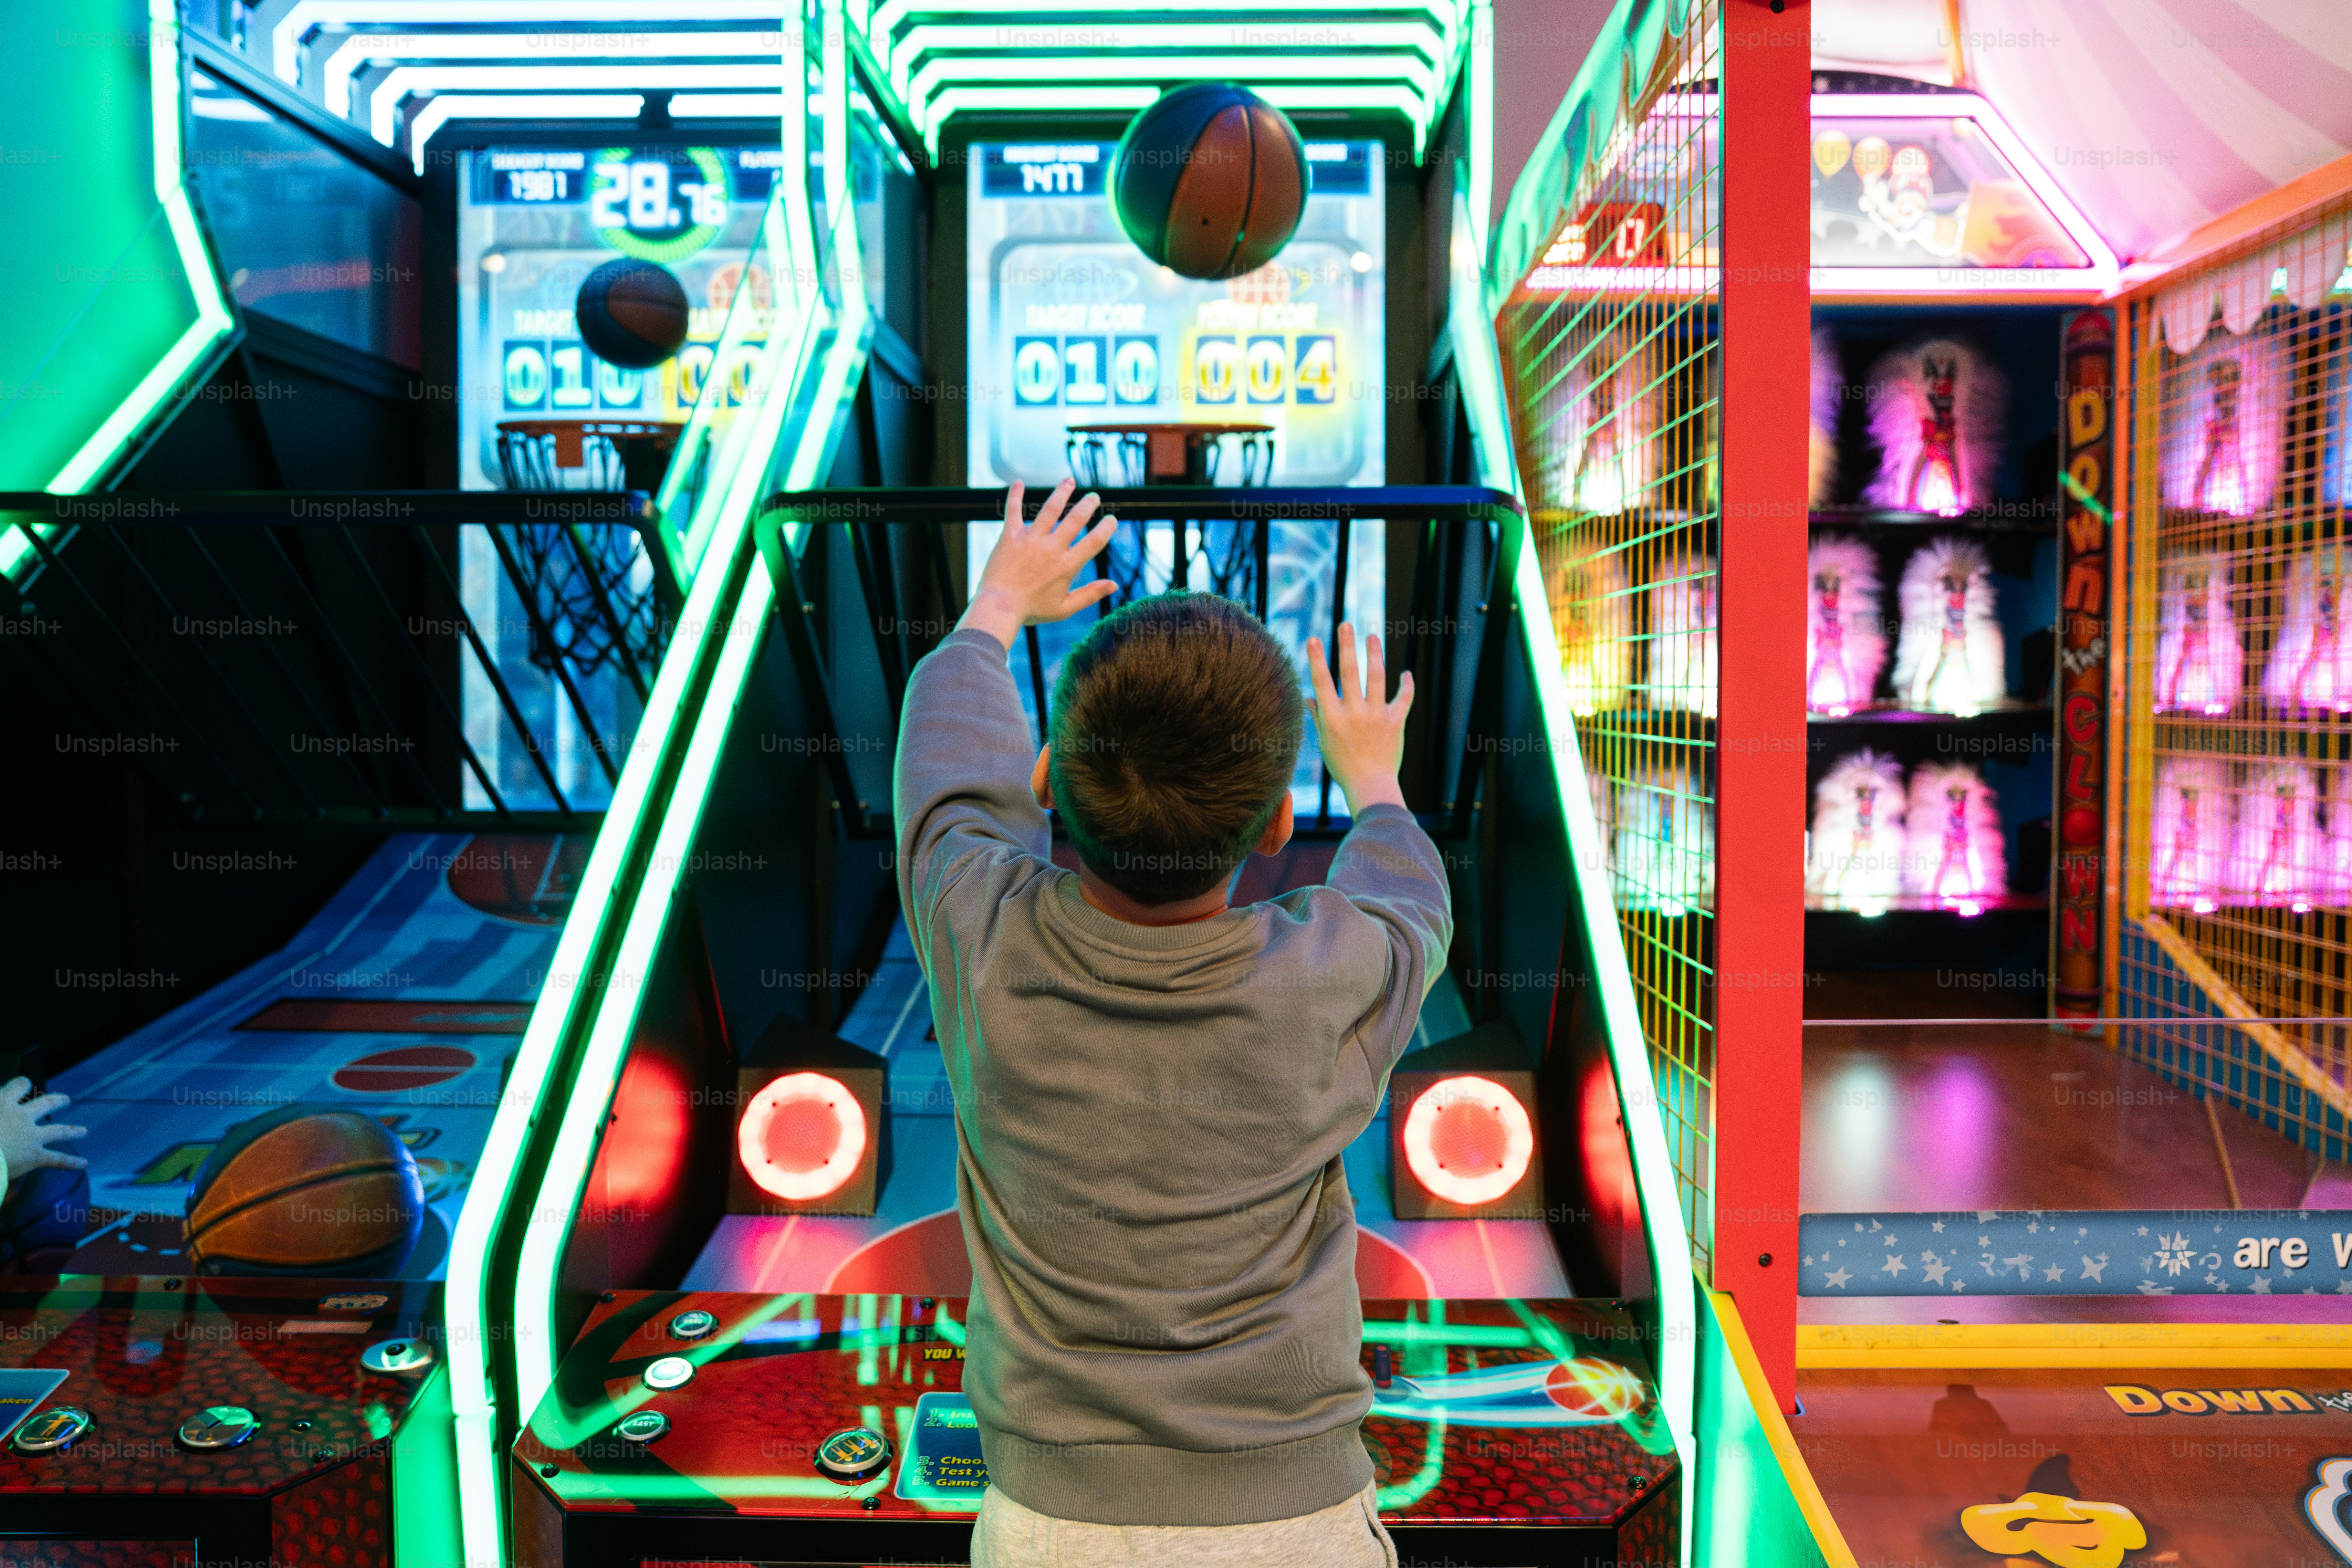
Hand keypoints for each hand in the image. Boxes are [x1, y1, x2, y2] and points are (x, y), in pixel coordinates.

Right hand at [0, 1077, 85, 1179]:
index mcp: (3, 1103)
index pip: (17, 1086)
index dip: (21, 1084)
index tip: (25, 1083)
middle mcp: (22, 1116)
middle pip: (46, 1103)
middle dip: (58, 1101)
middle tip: (66, 1100)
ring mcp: (32, 1136)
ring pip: (59, 1130)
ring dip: (73, 1130)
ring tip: (83, 1131)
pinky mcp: (35, 1156)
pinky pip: (57, 1160)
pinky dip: (71, 1163)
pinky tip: (83, 1164)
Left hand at [957, 480, 1119, 648]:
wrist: (998, 608)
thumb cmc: (1031, 610)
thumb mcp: (1064, 609)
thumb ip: (1090, 595)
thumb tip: (1114, 585)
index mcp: (1067, 566)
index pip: (1094, 541)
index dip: (1106, 528)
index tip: (1111, 520)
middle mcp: (1051, 549)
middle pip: (1075, 519)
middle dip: (1087, 505)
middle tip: (1094, 497)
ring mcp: (1030, 540)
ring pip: (1050, 509)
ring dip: (1062, 492)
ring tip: (1069, 480)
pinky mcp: (1010, 536)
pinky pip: (1013, 511)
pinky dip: (1015, 495)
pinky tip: (1018, 483)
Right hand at [1306, 624, 1411, 814]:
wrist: (1370, 786)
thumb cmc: (1343, 766)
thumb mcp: (1324, 741)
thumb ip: (1318, 716)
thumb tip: (1308, 696)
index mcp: (1333, 718)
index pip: (1322, 682)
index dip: (1317, 659)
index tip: (1314, 638)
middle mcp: (1354, 713)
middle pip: (1350, 672)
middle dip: (1347, 645)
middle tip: (1346, 624)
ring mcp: (1377, 716)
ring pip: (1377, 678)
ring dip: (1375, 654)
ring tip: (1372, 636)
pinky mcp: (1396, 722)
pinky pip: (1404, 698)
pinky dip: (1406, 684)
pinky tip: (1405, 673)